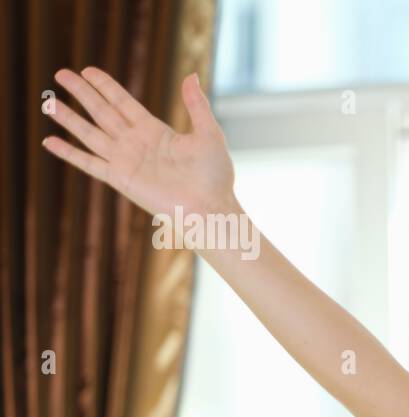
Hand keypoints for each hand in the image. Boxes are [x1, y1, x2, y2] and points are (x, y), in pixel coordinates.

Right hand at [41, 67, 235, 216]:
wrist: (210, 209)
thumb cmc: (215, 176)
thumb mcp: (209, 134)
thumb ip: (197, 105)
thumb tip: (190, 75)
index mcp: (155, 131)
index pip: (123, 102)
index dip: (105, 86)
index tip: (87, 70)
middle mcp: (136, 143)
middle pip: (102, 112)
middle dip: (82, 93)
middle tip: (61, 74)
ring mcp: (126, 161)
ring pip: (90, 133)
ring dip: (69, 118)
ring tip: (48, 102)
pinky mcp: (120, 178)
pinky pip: (89, 163)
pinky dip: (69, 153)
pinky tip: (50, 141)